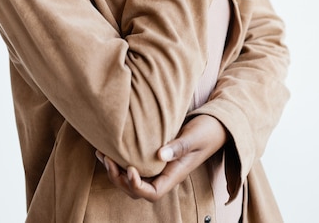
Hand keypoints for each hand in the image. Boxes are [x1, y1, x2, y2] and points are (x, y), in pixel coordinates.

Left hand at [96, 115, 226, 201]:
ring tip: (102, 154)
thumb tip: (159, 154)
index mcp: (175, 174)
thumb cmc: (207, 131)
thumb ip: (179, 146)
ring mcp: (159, 166)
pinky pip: (135, 164)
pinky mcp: (154, 155)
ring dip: (116, 170)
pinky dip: (120, 159)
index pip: (152, 193)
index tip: (129, 168)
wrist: (216, 124)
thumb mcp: (195, 137)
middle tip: (108, 159)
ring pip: (133, 179)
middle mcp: (165, 173)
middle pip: (137, 190)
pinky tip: (109, 147)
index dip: (137, 186)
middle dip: (120, 178)